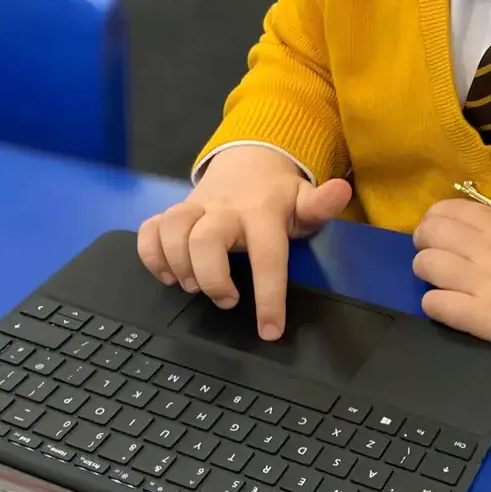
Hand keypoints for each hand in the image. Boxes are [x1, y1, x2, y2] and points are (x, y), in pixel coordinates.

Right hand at [137, 145, 351, 339]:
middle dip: (211, 278)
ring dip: (177, 264)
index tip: (270, 331)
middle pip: (205, 240)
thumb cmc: (279, 196)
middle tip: (226, 300)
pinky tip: (168, 273)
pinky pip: (149, 229)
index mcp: (263, 212)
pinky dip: (151, 254)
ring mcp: (195, 208)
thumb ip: (322, 204)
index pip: (267, 256)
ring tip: (191, 286)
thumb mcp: (305, 200)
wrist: (249, 161)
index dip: (268, 297)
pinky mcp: (173, 211)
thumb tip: (341, 191)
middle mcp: (225, 209)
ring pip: (172, 229)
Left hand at [412, 200, 490, 358]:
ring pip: (426, 266)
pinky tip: (447, 307)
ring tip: (439, 281)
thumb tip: (490, 236)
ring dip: (426, 272)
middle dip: (424, 242)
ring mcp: (480, 285)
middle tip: (433, 253)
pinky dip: (434, 304)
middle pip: (430, 233)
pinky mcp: (481, 319)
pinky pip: (436, 305)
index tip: (439, 229)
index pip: (449, 210)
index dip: (435, 218)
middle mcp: (485, 252)